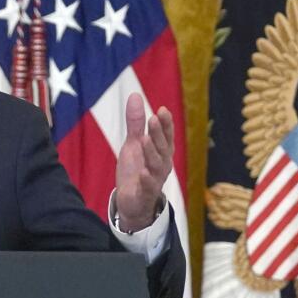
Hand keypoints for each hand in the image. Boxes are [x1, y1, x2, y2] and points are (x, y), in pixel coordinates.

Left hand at [114, 94, 173, 232]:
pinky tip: (144, 172)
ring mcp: (155, 180)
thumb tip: (136, 95)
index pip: (165, 136)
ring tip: (144, 139)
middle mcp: (162, 165)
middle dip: (159, 133)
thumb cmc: (136, 171)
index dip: (165, 124)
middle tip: (154, 118)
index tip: (162, 110)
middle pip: (162, 147)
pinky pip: (148, 187)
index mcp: (161, 152)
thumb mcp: (133, 144)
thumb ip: (135, 123)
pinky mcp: (145, 194)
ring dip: (152, 152)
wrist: (132, 202)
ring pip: (156, 165)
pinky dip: (147, 180)